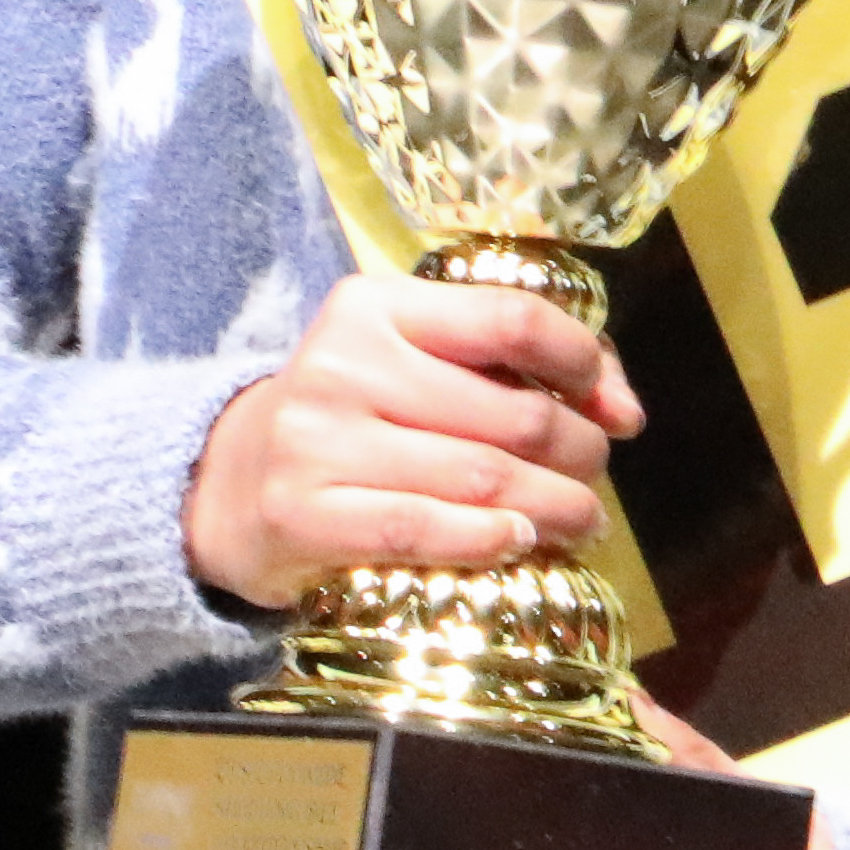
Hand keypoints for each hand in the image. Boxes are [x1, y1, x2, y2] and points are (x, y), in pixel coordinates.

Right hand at [182, 275, 641, 612]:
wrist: (226, 487)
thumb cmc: (351, 421)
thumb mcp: (413, 366)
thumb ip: (514, 366)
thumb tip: (622, 409)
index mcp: (378, 306)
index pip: (512, 318)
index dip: (584, 364)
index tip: (614, 409)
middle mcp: (345, 363)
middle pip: (509, 411)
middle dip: (578, 452)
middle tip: (595, 478)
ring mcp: (317, 439)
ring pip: (479, 475)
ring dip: (556, 506)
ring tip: (584, 522)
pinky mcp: (302, 513)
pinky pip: (422, 527)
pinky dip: (488, 538)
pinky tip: (521, 542)